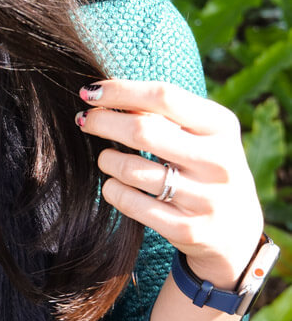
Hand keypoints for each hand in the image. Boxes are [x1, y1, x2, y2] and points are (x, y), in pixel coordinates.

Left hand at [75, 79, 263, 288]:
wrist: (236, 228)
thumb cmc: (204, 167)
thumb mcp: (201, 135)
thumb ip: (165, 115)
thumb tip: (106, 95)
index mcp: (222, 126)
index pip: (164, 96)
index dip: (120, 91)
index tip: (90, 93)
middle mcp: (218, 161)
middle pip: (142, 131)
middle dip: (103, 122)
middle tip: (84, 121)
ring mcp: (204, 198)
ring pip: (130, 169)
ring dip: (106, 160)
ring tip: (105, 158)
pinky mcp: (186, 229)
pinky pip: (130, 202)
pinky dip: (112, 189)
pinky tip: (113, 184)